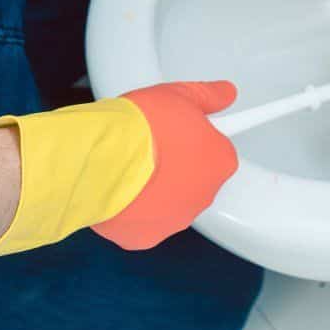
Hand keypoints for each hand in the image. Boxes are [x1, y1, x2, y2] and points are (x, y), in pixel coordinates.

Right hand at [91, 81, 238, 250]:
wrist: (104, 159)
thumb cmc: (142, 128)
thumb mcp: (179, 95)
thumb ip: (208, 96)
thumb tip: (226, 93)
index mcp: (219, 161)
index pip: (217, 150)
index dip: (195, 138)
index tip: (180, 131)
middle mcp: (203, 196)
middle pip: (195, 179)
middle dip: (177, 165)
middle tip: (152, 144)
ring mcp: (175, 219)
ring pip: (170, 203)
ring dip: (157, 188)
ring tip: (132, 165)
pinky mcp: (146, 236)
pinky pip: (144, 221)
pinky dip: (134, 209)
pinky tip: (120, 189)